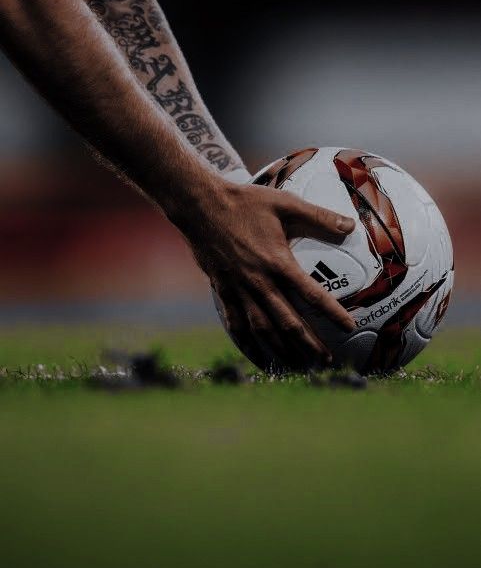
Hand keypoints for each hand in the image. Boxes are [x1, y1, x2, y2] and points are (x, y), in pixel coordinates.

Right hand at [186, 182, 355, 370]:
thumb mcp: (285, 203)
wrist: (199, 206)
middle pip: (288, 322)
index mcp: (278, 262)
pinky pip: (235, 324)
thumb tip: (350, 226)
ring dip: (281, 349)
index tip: (349, 326)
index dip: (332, 312)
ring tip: (296, 365)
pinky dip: (247, 343)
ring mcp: (238, 289)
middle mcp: (259, 281)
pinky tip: (256, 356)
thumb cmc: (244, 202)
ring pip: (262, 329)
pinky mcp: (223, 291)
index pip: (311, 294)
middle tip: (326, 360)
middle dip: (309, 343)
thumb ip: (319, 216)